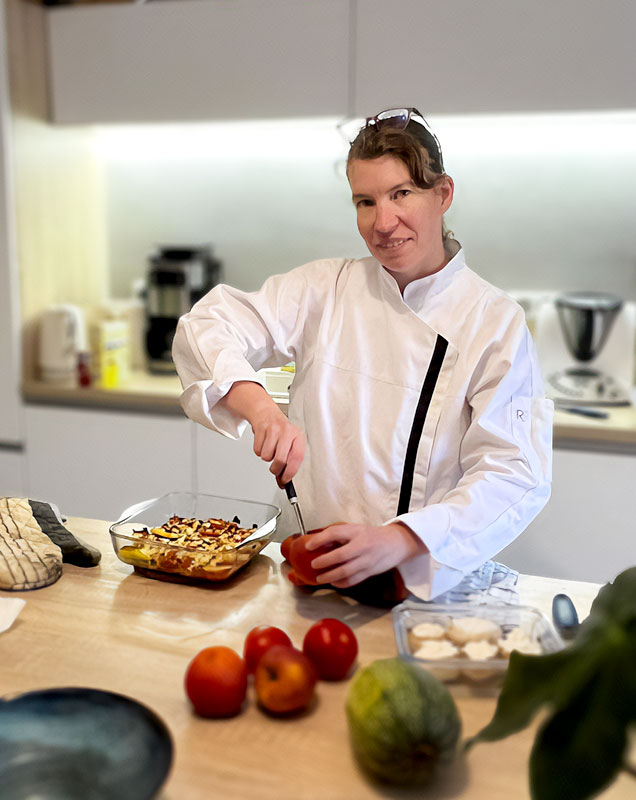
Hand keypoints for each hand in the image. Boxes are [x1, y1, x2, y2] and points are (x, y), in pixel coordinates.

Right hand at [251, 404, 304, 485]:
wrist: (265, 412)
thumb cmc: (279, 431)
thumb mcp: (289, 442)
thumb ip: (288, 461)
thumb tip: (282, 480)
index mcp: (298, 436)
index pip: (297, 458)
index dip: (290, 472)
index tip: (285, 480)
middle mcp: (287, 432)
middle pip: (280, 460)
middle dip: (275, 469)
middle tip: (274, 469)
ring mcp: (274, 429)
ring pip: (266, 456)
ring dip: (266, 457)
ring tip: (269, 448)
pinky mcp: (261, 428)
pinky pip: (257, 450)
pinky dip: (258, 450)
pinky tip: (263, 442)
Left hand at [304, 522, 427, 587]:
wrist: (396, 543)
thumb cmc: (373, 535)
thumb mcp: (356, 529)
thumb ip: (339, 535)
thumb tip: (319, 543)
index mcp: (357, 532)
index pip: (335, 533)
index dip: (320, 539)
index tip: (308, 546)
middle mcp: (362, 546)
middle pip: (341, 555)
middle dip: (325, 561)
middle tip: (314, 564)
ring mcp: (367, 560)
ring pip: (346, 571)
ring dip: (331, 576)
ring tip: (320, 578)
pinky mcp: (370, 572)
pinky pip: (353, 580)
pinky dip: (342, 583)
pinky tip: (334, 583)